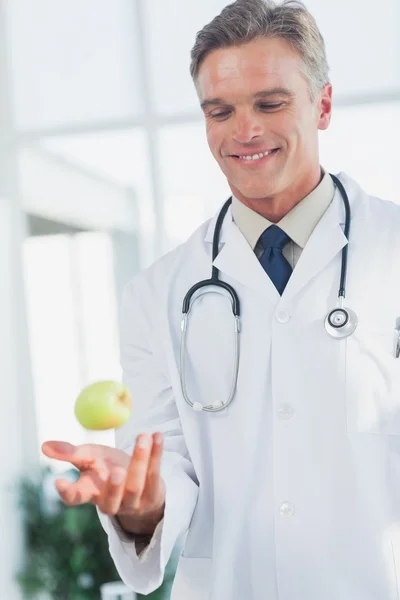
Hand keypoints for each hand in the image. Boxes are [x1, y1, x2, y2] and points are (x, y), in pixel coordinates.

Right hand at [41, 433, 165, 523]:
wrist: (139, 481)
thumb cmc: (108, 468)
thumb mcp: (89, 458)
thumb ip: (70, 453)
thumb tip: (44, 446)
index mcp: (91, 493)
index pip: (76, 498)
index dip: (67, 492)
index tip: (59, 482)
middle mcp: (112, 501)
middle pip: (111, 501)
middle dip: (114, 486)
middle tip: (116, 470)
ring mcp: (134, 501)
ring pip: (136, 485)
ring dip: (140, 460)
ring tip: (143, 437)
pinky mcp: (153, 493)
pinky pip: (155, 473)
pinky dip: (157, 453)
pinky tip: (157, 436)